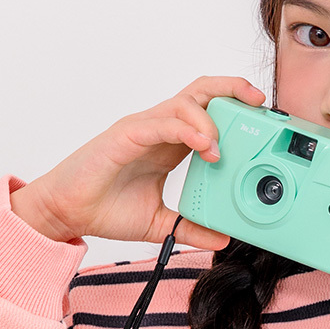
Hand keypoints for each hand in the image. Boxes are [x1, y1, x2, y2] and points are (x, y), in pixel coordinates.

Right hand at [10, 76, 266, 256]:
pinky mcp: (126, 135)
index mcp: (170, 143)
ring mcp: (144, 127)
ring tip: (221, 148)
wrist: (66, 213)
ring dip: (211, 119)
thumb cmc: (105, 208)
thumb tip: (223, 238)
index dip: (235, 107)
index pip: (208, 110)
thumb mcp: (159, 223)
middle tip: (259, 103)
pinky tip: (204, 146)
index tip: (262, 120)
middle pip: (202, 91)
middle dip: (233, 89)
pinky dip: (188, 129)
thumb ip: (190, 227)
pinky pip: (163, 122)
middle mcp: (160, 128)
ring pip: (185, 101)